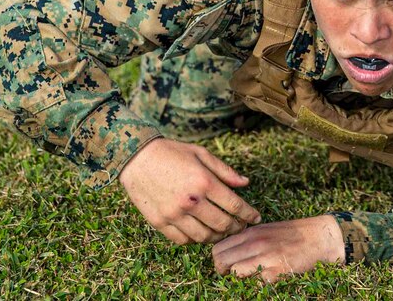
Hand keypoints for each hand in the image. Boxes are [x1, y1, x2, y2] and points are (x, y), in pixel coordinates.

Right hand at [119, 138, 260, 244]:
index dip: (249, 214)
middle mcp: (190, 201)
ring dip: (217, 237)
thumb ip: (225, 170)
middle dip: (236, 228)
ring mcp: (174, 214)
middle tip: (241, 226)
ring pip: (203, 237)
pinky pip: (183, 240)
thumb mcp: (201, 154)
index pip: (235, 206)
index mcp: (204, 182)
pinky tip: (200, 232)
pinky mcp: (159, 222)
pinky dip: (194, 239)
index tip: (256, 218)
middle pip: (222, 225)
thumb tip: (245, 183)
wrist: (136, 157)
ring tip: (222, 231)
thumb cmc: (171, 152)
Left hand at [212, 215, 344, 281]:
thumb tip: (229, 253)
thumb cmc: (294, 235)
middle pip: (220, 261)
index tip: (228, 266)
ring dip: (238, 279)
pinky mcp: (277, 272)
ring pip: (233, 272)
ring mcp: (266, 257)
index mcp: (251, 232)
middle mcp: (255, 243)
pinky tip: (264, 282)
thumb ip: (247, 239)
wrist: (321, 237)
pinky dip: (255, 286)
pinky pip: (254, 283)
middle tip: (234, 275)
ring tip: (249, 279)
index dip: (219, 261)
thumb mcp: (267, 229)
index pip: (218, 248)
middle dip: (223, 272)